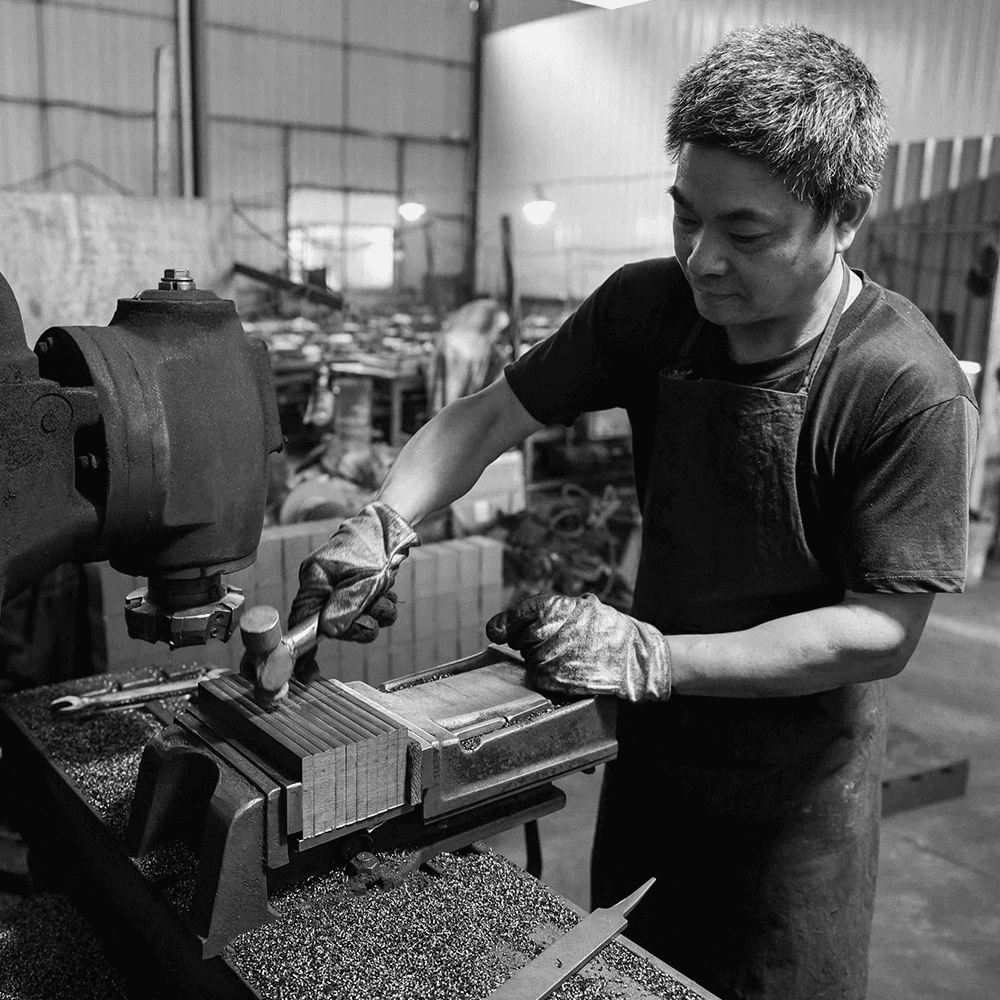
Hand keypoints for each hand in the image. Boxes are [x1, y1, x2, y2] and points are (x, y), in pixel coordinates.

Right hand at [288, 501, 418, 641]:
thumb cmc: (375, 546)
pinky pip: (369, 613)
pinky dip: (382, 608)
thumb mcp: (363, 581)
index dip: (304, 645)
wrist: (394, 528)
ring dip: (375, 615)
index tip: (307, 672)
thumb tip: (329, 632)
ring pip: (356, 621)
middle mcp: (324, 586)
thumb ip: (346, 607)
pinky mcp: (359, 591)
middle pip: (333, 625)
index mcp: (315, 578)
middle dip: (358, 625)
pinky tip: (388, 594)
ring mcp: (342, 589)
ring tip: (385, 597)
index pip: (301, 619)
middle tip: (371, 618)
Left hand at [485, 593, 670, 701]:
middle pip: (520, 639)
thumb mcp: (575, 607)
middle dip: (529, 640)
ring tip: (566, 654)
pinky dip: (547, 674)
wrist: (634, 655)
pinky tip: (566, 667)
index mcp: (553, 607)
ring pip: (528, 659)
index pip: (517, 614)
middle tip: (555, 640)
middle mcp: (548, 631)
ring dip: (540, 657)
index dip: (507, 623)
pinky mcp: (555, 679)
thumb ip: (534, 613)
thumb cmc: (603, 629)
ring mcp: (551, 657)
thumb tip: (493, 629)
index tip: (501, 630)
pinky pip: (538, 677)